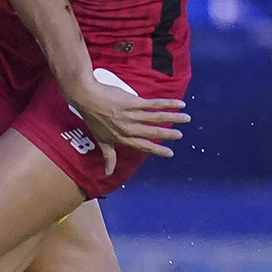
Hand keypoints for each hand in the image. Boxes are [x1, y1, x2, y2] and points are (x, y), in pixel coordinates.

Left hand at [66, 75, 189, 177]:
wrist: (86, 97)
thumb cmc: (93, 118)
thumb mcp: (101, 140)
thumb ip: (108, 156)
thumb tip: (107, 173)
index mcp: (122, 138)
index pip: (143, 146)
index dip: (157, 150)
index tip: (170, 153)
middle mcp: (128, 128)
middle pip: (152, 132)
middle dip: (168, 134)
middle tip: (180, 135)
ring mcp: (131, 115)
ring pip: (156, 118)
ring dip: (173, 118)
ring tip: (186, 118)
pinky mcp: (133, 102)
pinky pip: (153, 104)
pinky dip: (167, 104)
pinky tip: (179, 104)